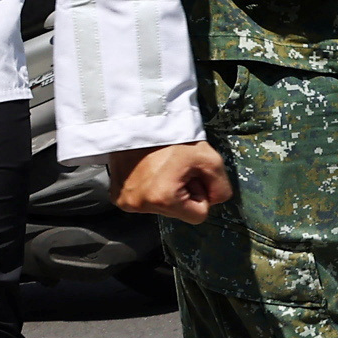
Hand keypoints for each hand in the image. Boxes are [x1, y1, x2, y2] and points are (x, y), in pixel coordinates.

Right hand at [107, 141, 232, 223]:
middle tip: (176, 168)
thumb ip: (221, 187)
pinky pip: (146, 200)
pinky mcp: (116, 195)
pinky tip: (149, 170)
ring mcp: (124, 201)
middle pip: (179, 211)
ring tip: (162, 167)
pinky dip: (152, 187)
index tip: (191, 174)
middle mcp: (138, 205)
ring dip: (168, 189)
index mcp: (161, 199)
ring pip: (163, 206)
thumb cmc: (176, 139)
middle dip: (184, 192)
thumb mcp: (211, 160)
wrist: (140, 122)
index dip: (201, 194)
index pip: (198, 216)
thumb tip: (214, 201)